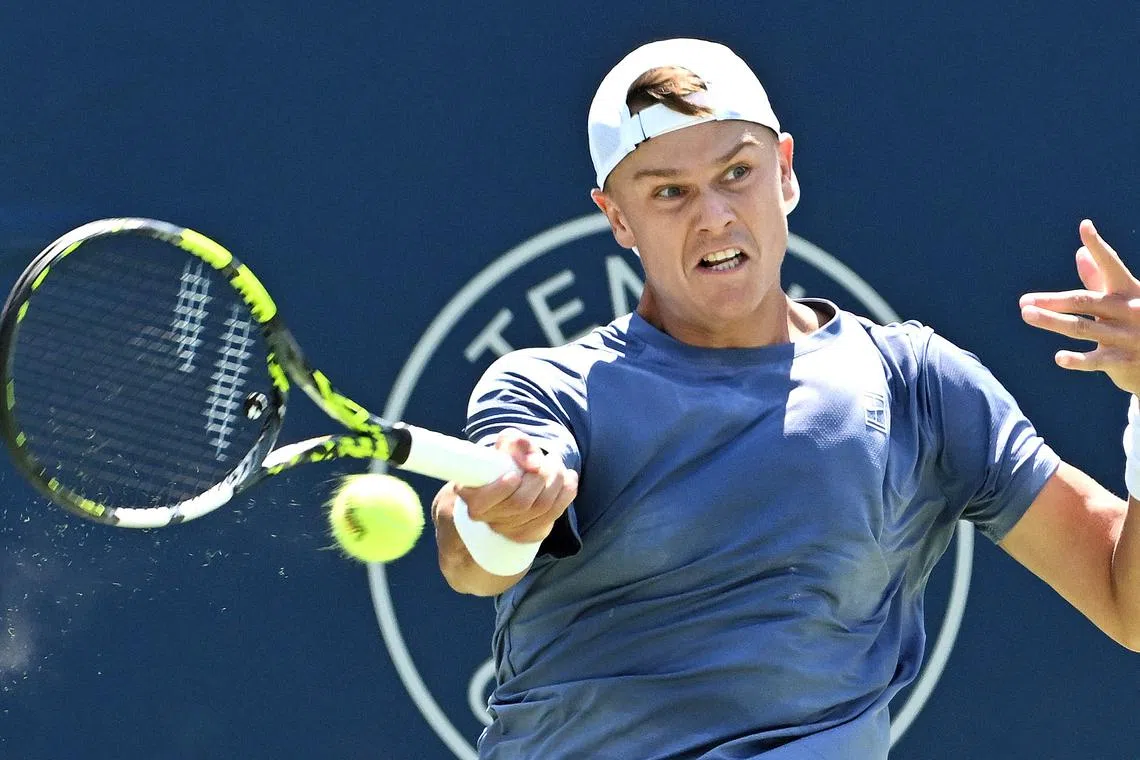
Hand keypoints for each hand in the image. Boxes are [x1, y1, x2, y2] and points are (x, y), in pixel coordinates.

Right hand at [435, 429, 577, 543]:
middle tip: (549, 459)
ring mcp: (509, 529)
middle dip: (541, 477)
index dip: (501, 489)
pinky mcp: (529, 532)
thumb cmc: (505, 459)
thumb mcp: (506, 443)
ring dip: (556, 481)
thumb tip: (534, 464)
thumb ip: (517, 443)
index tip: (515, 474)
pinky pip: (554, 514)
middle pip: (521, 503)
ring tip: (557, 464)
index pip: (484, 502)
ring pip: (541, 507)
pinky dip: (567, 493)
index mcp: (472, 496)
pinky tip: (569, 478)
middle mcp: (489, 517)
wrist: (514, 480)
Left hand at [1020, 219, 1139, 394]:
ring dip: (1053, 321)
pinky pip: (1096, 360)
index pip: (1111, 265)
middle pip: (1085, 301)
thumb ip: (1100, 278)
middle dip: (1054, 300)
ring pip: (1083, 328)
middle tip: (1024, 301)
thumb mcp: (1124, 298)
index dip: (1098, 246)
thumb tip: (1080, 253)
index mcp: (1128, 291)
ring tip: (1028, 314)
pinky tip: (1059, 358)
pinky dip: (1077, 360)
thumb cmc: (1137, 323)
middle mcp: (1128, 310)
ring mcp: (1125, 336)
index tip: (1085, 226)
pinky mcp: (1122, 361)